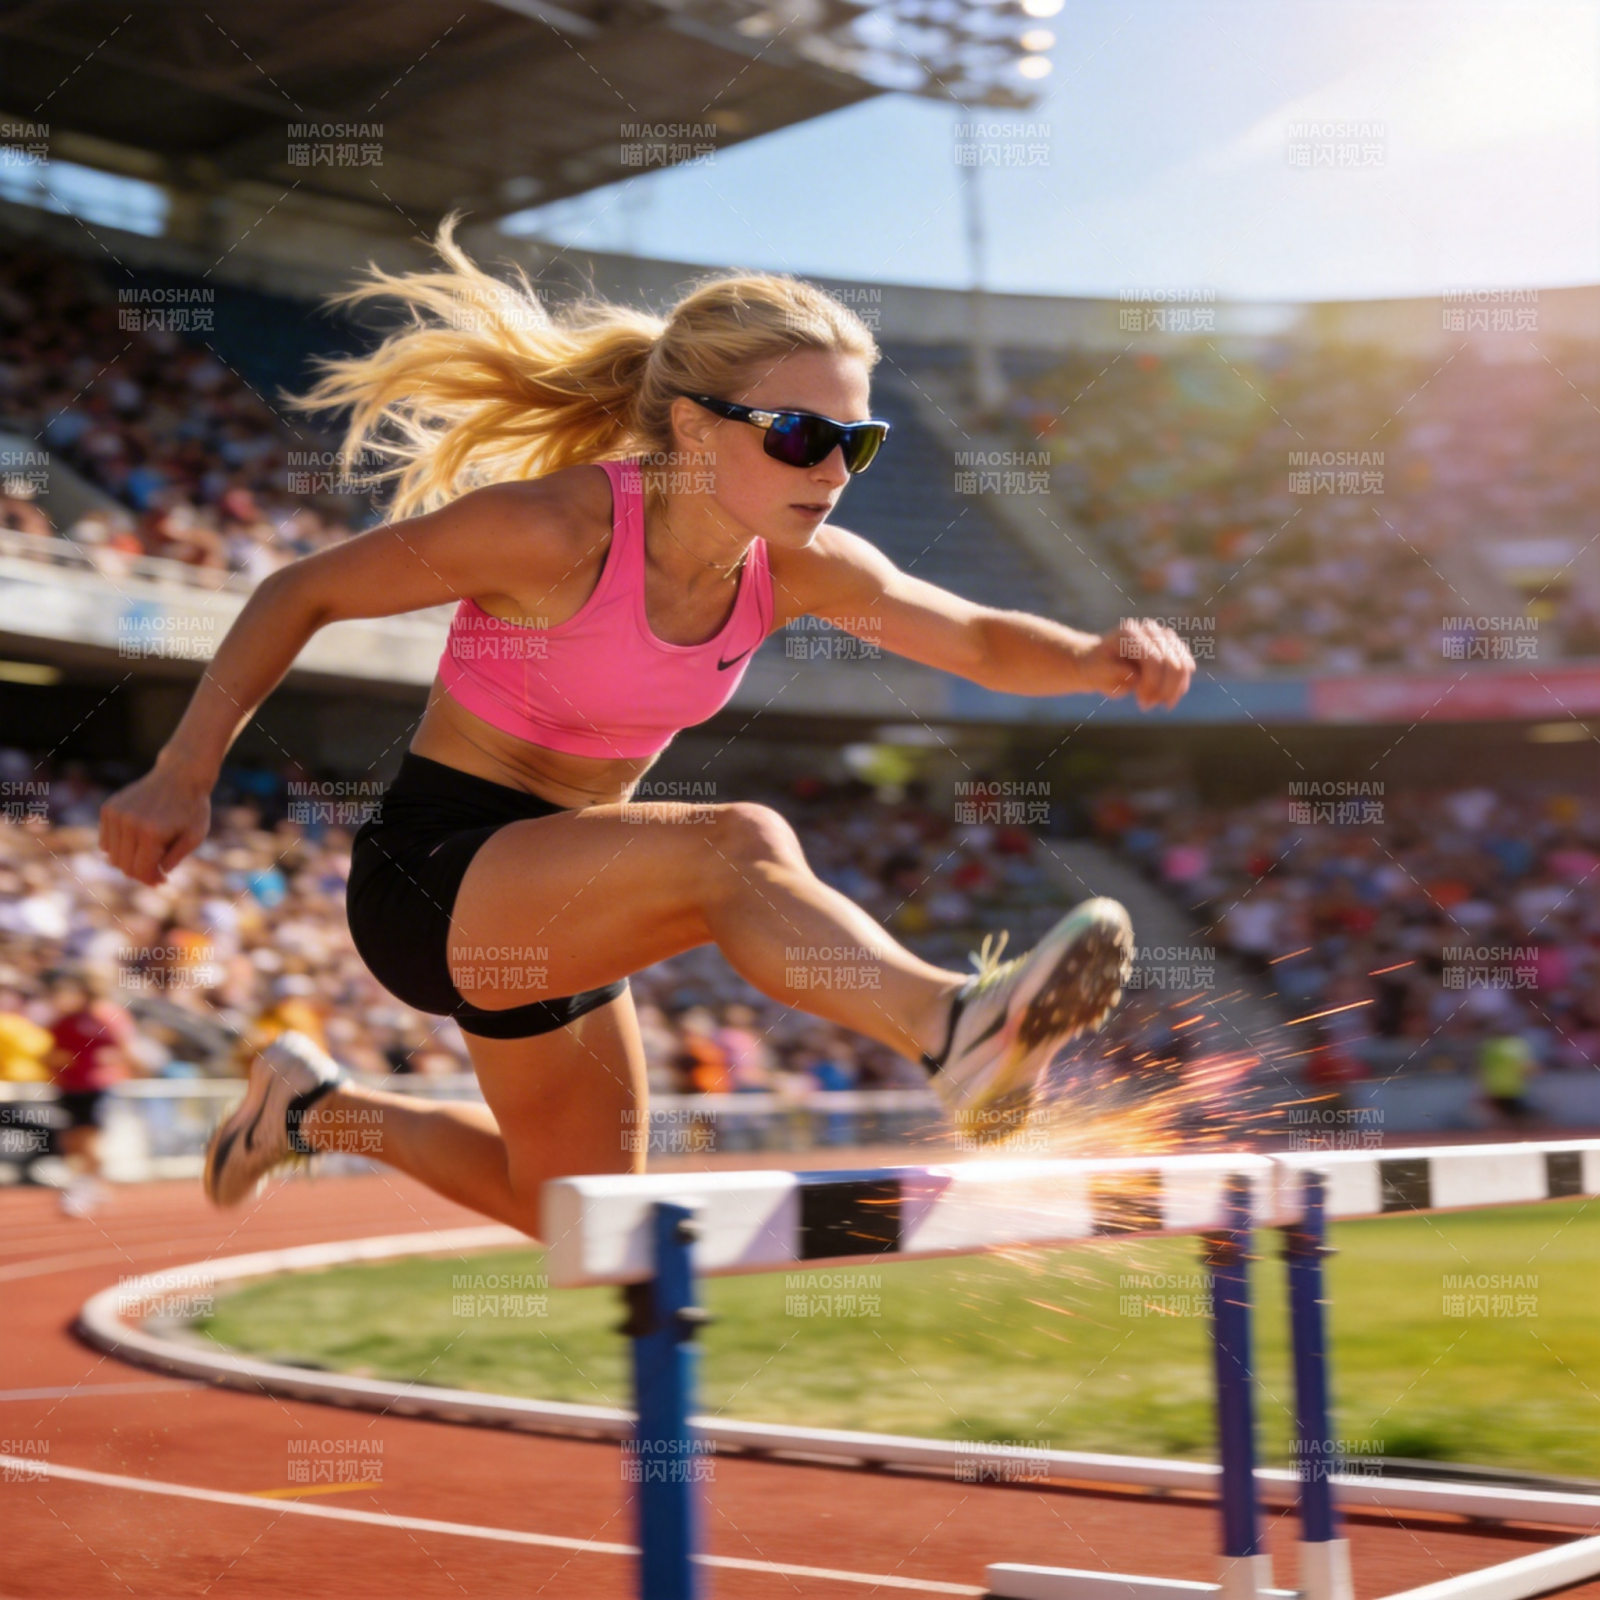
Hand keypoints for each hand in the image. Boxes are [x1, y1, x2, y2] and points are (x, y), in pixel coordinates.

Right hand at [99, 762, 211, 885]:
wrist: (180, 774)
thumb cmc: (191, 808)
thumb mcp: (194, 837)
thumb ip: (173, 860)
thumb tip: (154, 877)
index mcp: (151, 833)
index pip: (140, 871)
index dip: (151, 880)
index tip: (163, 880)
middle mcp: (128, 823)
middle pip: (124, 866)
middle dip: (141, 872)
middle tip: (157, 870)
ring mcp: (115, 814)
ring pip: (112, 856)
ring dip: (129, 860)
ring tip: (149, 853)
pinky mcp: (108, 808)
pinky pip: (105, 842)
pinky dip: (119, 847)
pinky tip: (137, 840)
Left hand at [1078, 618, 1194, 710]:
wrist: (1103, 662)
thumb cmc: (1100, 669)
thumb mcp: (1098, 673)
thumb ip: (1115, 672)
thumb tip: (1136, 676)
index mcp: (1130, 632)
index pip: (1154, 660)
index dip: (1152, 685)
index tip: (1142, 703)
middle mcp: (1150, 629)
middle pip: (1173, 664)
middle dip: (1163, 691)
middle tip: (1148, 706)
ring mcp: (1164, 634)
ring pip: (1184, 666)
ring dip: (1173, 690)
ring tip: (1159, 704)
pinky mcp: (1174, 645)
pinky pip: (1187, 667)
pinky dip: (1180, 686)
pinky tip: (1167, 699)